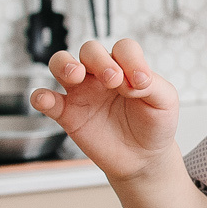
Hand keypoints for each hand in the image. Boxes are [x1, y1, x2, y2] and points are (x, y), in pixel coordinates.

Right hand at [30, 39, 179, 182]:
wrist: (143, 159)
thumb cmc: (154, 125)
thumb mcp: (165, 102)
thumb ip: (153, 85)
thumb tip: (132, 80)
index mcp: (126, 67)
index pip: (123, 48)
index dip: (131, 59)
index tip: (141, 82)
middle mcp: (101, 75)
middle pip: (90, 50)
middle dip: (99, 59)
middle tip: (113, 80)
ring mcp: (81, 93)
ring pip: (61, 64)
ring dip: (64, 64)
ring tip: (76, 75)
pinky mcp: (67, 114)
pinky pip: (46, 99)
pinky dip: (41, 97)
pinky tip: (47, 101)